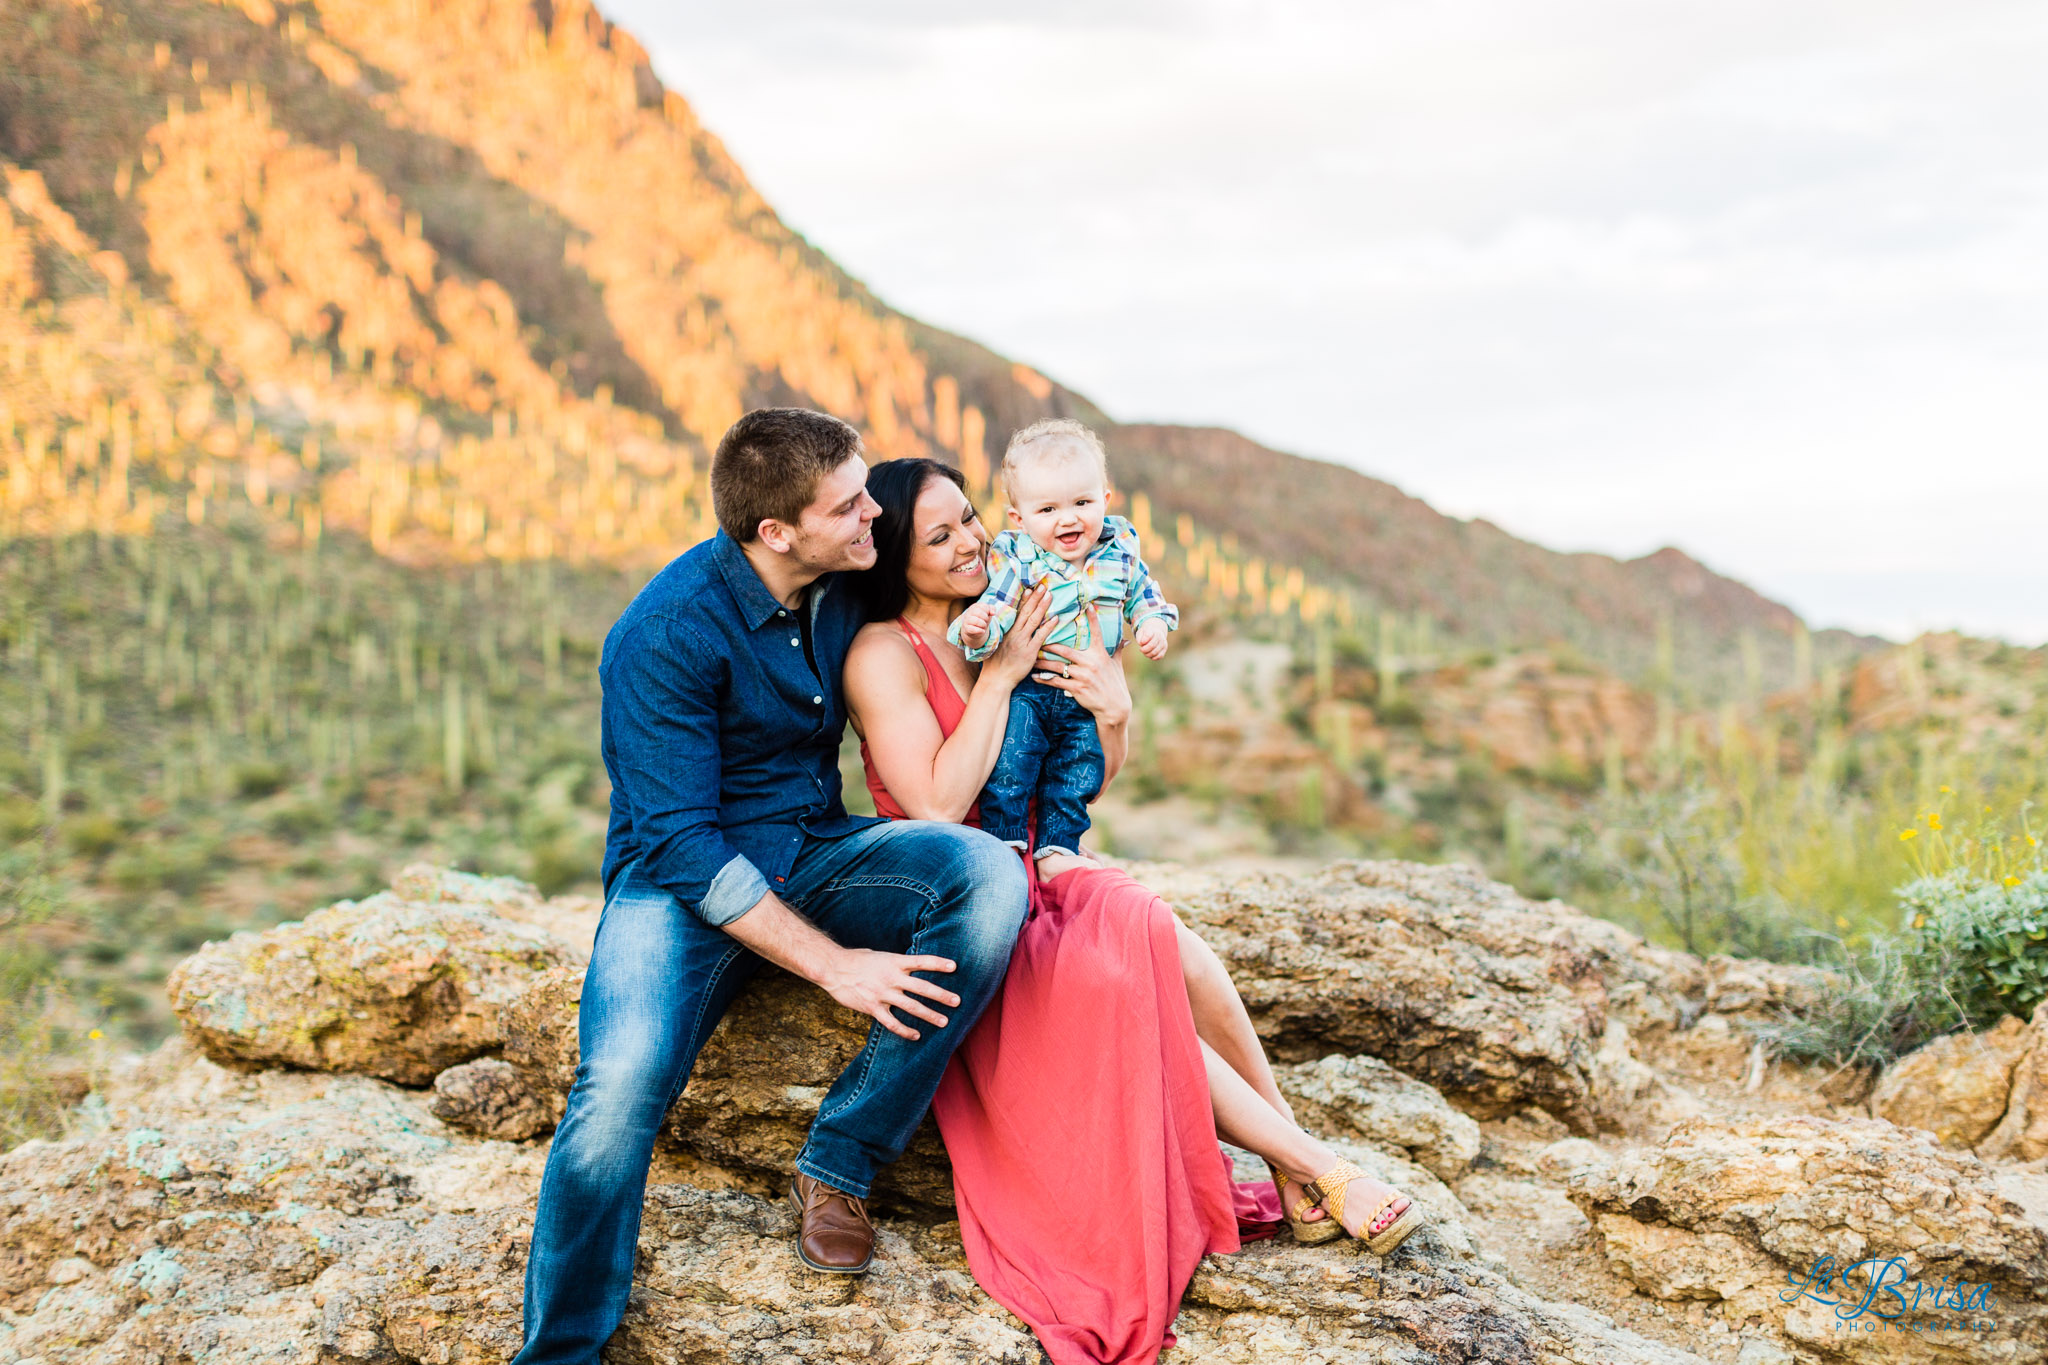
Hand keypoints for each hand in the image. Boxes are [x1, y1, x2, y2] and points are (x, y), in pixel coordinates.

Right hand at [820, 948, 962, 1041]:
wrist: (833, 969)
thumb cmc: (857, 960)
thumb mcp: (879, 956)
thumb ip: (896, 963)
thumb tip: (911, 966)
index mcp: (894, 962)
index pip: (921, 961)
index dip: (938, 963)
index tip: (954, 967)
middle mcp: (891, 978)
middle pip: (922, 987)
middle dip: (941, 995)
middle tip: (957, 1001)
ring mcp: (882, 994)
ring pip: (911, 1006)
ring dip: (929, 1014)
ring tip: (944, 1022)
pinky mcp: (872, 1007)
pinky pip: (892, 1022)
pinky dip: (905, 1030)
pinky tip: (916, 1035)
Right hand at [955, 600, 996, 648]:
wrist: (975, 630)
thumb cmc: (982, 619)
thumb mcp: (988, 612)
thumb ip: (992, 609)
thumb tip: (993, 613)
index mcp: (975, 606)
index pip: (984, 606)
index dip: (988, 612)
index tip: (987, 615)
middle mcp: (969, 612)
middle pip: (979, 613)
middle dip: (986, 618)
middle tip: (986, 621)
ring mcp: (966, 620)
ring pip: (976, 621)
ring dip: (983, 625)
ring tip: (984, 626)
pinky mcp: (966, 628)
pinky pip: (973, 629)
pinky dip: (980, 631)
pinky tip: (982, 631)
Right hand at [979, 585, 1055, 688]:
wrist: (996, 679)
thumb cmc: (994, 664)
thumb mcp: (994, 645)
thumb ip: (1003, 634)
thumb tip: (1008, 627)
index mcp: (1005, 631)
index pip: (1016, 612)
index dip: (1024, 600)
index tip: (1029, 588)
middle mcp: (1013, 634)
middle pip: (1026, 612)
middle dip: (1035, 598)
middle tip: (1043, 586)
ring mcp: (1022, 642)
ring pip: (1033, 620)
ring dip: (1042, 607)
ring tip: (1049, 595)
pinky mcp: (1029, 652)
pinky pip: (1040, 636)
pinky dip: (1048, 626)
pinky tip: (1055, 618)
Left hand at [1033, 606, 1131, 727]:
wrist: (1114, 707)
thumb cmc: (1115, 684)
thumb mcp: (1117, 665)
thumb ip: (1118, 650)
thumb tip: (1126, 640)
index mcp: (1100, 654)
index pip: (1096, 633)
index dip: (1092, 618)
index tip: (1087, 605)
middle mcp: (1091, 663)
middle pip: (1065, 650)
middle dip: (1049, 644)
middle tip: (1037, 638)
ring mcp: (1083, 676)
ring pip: (1057, 666)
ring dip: (1042, 662)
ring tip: (1032, 659)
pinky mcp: (1077, 688)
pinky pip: (1056, 682)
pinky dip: (1044, 679)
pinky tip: (1035, 677)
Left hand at [1134, 618, 1169, 660]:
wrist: (1156, 632)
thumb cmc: (1146, 633)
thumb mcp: (1140, 632)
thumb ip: (1139, 638)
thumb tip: (1142, 644)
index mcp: (1153, 631)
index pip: (1147, 636)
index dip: (1142, 641)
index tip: (1141, 643)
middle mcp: (1160, 636)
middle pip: (1151, 646)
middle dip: (1144, 650)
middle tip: (1141, 650)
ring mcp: (1163, 643)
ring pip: (1155, 652)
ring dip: (1148, 654)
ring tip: (1145, 652)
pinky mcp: (1165, 648)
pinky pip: (1160, 656)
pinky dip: (1154, 657)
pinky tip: (1150, 656)